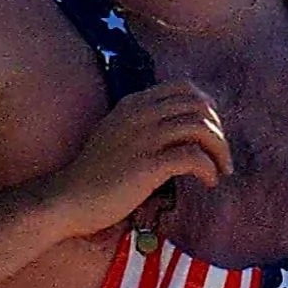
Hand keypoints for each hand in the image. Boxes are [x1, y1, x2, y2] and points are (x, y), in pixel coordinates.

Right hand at [42, 82, 232, 242]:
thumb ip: (140, 126)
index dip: (205, 106)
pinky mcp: (148, 165)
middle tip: (220, 155)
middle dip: (218, 129)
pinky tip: (207, 181)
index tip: (211, 131)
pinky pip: (193, 156)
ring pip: (201, 127)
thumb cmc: (92, 176)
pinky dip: (208, 168)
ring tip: (220, 170)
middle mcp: (139, 114)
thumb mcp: (114, 136)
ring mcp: (143, 138)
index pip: (183, 88)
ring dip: (219, 150)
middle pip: (198, 105)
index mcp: (132, 104)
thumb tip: (175, 132)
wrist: (67, 199)